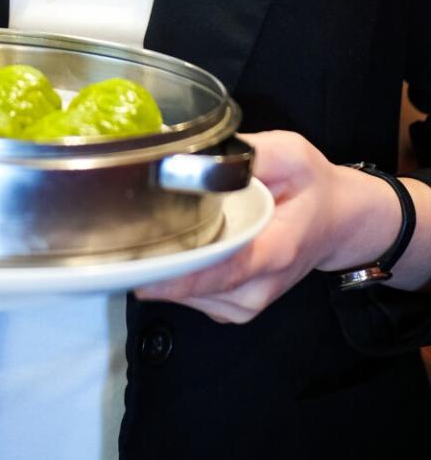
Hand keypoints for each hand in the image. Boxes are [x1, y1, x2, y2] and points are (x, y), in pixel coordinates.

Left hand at [134, 130, 399, 323]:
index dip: (181, 275)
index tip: (141, 272)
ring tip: (141, 237)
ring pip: (189, 299)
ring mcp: (248, 302)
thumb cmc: (313, 186)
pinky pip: (193, 300)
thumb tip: (202, 153)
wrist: (339, 222)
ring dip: (162, 273)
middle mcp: (260, 286)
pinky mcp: (235, 306)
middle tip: (119, 240)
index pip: (225, 270)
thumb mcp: (292, 154)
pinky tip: (166, 250)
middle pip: (197, 289)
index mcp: (275, 248)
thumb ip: (251, 153)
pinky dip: (174, 279)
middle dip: (157, 267)